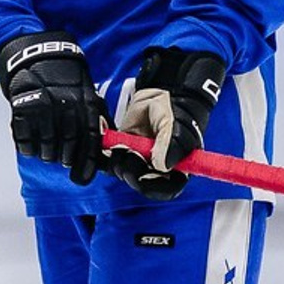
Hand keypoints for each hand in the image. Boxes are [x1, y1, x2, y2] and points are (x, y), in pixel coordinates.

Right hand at [0, 31, 110, 184]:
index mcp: (86, 102)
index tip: (82, 178)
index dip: (87, 163)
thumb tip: (108, 146)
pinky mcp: (22, 109)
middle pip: (67, 148)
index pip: (90, 140)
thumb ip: (97, 118)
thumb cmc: (65, 79)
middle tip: (62, 157)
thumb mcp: (87, 92)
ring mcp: (43, 108)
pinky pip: (25, 143)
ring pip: (46, 149)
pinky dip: (28, 147)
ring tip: (47, 147)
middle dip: (65, 158)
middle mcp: (66, 106)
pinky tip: (32, 140)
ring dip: (47, 154)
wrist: (37, 56)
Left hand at [110, 47, 225, 199]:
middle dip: (133, 171)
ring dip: (120, 161)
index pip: (166, 189)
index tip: (144, 174)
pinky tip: (112, 143)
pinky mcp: (123, 151)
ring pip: (124, 174)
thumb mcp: (176, 125)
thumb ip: (171, 144)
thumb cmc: (175, 111)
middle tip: (131, 152)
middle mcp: (156, 168)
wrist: (161, 94)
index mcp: (175, 167)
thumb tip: (161, 166)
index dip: (154, 187)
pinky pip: (111, 162)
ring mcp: (139, 160)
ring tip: (123, 144)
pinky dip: (107, 155)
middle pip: (141, 184)